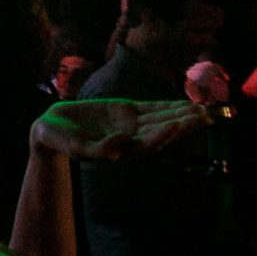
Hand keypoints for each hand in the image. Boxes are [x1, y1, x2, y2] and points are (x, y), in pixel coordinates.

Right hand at [31, 100, 210, 161]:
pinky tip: (184, 103)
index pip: (148, 144)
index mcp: (121, 151)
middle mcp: (131, 139)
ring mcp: (130, 124)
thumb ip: (97, 150)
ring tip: (204, 109)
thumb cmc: (60, 141)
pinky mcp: (125, 110)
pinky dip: (167, 105)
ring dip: (182, 114)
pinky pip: (151, 108)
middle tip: (205, 117)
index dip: (163, 135)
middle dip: (184, 124)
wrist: (51, 129)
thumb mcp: (74, 147)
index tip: (177, 125)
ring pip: (161, 118)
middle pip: (162, 131)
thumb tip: (119, 148)